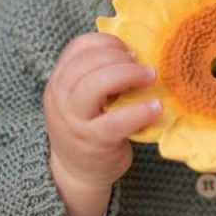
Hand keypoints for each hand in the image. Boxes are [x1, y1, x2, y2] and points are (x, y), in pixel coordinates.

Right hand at [44, 32, 161, 215]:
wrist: (78, 172)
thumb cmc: (90, 126)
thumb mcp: (84, 97)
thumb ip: (99, 73)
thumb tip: (137, 49)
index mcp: (60, 80)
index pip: (77, 47)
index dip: (106, 42)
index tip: (128, 49)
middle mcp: (60, 98)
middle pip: (86, 62)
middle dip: (119, 56)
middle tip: (143, 65)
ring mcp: (74, 121)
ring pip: (94, 86)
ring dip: (128, 75)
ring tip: (150, 76)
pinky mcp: (93, 142)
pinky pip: (116, 122)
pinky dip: (140, 111)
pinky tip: (156, 107)